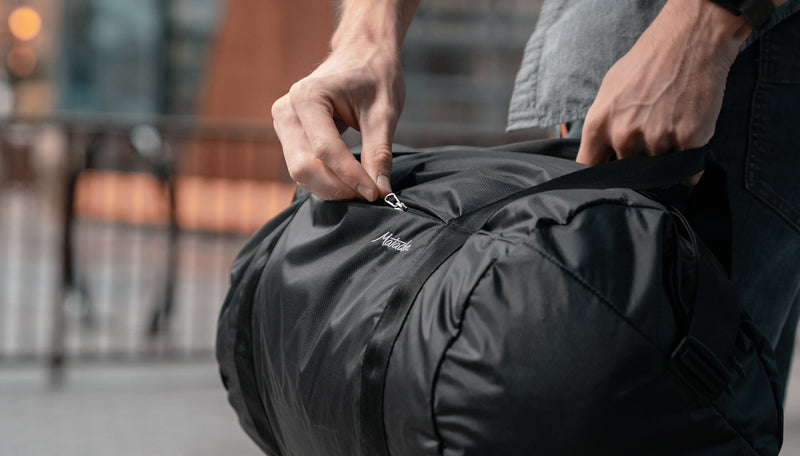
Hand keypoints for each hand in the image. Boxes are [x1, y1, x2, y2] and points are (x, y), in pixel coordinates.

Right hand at [272, 45, 402, 201]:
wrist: (362, 54)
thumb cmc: (374, 75)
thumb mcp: (384, 113)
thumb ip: (379, 153)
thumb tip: (381, 192)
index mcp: (307, 96)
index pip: (325, 150)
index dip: (351, 176)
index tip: (375, 193)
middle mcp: (287, 110)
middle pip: (305, 166)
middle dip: (338, 187)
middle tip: (370, 194)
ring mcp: (284, 123)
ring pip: (300, 172)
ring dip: (331, 188)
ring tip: (362, 188)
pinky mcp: (289, 135)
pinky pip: (302, 168)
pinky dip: (325, 181)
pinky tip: (349, 182)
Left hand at [576, 0, 751, 175]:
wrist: (690, 41)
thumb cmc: (648, 63)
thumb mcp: (609, 90)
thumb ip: (602, 125)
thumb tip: (600, 154)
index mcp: (599, 125)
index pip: (589, 169)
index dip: (598, 177)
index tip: (608, 177)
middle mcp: (624, 136)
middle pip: (628, 173)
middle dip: (638, 164)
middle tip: (650, 140)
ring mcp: (656, 140)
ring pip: (659, 173)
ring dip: (666, 162)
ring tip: (671, 130)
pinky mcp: (688, 140)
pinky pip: (688, 172)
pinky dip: (690, 165)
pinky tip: (689, 141)